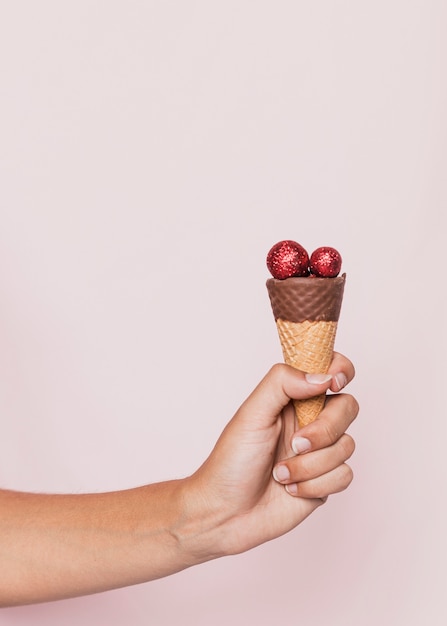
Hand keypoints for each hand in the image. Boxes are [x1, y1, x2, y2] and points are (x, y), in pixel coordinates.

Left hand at [181, 353, 357, 559]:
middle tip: (295, 443)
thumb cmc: (231, 461)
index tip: (335, 382)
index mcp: (292, 399)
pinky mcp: (325, 481)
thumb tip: (322, 376)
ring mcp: (319, 451)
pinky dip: (314, 484)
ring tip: (280, 473)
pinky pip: (344, 475)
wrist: (226, 513)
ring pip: (346, 446)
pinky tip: (290, 489)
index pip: (329, 371)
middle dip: (324, 429)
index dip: (340, 370)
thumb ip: (282, 383)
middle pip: (347, 407)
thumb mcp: (251, 413)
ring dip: (311, 464)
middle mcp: (309, 421)